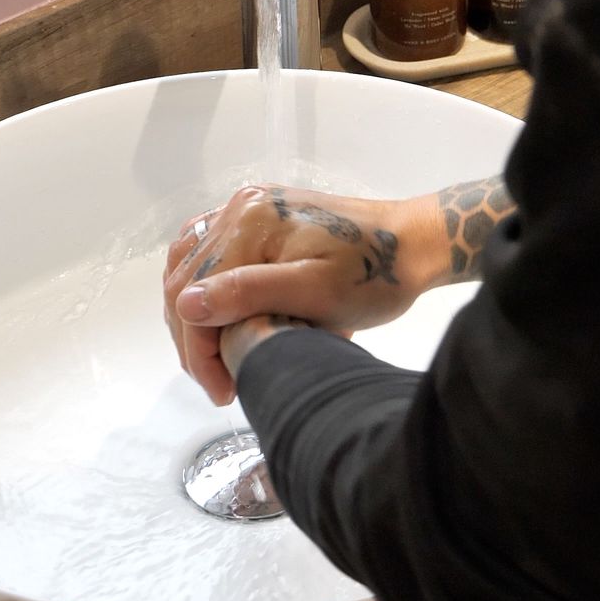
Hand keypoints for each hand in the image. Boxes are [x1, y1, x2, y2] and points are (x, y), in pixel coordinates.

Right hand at [162, 184, 442, 403]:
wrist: (414, 243)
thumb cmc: (374, 276)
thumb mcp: (317, 293)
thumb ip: (250, 293)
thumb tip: (186, 305)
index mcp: (249, 223)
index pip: (195, 295)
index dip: (200, 352)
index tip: (223, 392)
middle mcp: (239, 208)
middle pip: (185, 280)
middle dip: (195, 340)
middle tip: (221, 384)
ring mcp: (248, 208)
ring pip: (190, 265)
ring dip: (194, 314)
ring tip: (216, 357)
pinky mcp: (260, 216)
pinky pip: (209, 249)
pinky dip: (204, 283)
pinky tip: (213, 312)